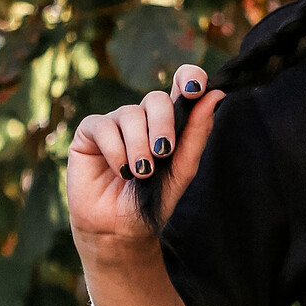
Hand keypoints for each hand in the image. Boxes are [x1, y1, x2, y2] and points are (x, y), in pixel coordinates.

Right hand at [68, 65, 222, 258]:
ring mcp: (116, 123)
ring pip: (130, 114)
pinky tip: (120, 171)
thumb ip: (197, 133)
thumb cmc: (153, 200)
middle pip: (155, 99)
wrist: (120, 228)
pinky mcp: (90, 132)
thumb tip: (215, 94)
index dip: (188, 78)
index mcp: (169, 123)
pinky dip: (116, 151)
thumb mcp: (182, 170)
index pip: (180, 86)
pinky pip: (104, 126)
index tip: (194, 88)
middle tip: (163, 153)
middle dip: (162, 125)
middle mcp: (142, 118)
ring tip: (141, 173)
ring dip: (139, 146)